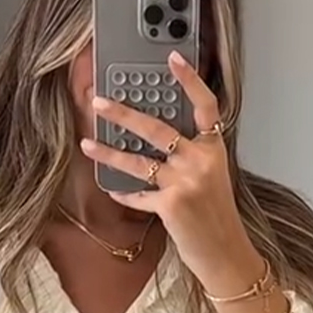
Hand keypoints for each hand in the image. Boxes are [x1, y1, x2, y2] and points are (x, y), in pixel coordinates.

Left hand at [82, 51, 261, 295]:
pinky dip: (124, 193)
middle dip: (123, 113)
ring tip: (88, 144)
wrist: (225, 253)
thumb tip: (155, 143)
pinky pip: (138, 194)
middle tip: (100, 102)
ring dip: (109, 153)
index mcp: (212, 149)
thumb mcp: (212, 177)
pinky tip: (112, 188)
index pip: (205, 106)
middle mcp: (199, 161)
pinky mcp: (170, 205)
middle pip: (157, 128)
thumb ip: (191, 156)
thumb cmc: (216, 218)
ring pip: (139, 162)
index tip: (173, 59)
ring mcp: (184, 182)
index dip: (190, 80)